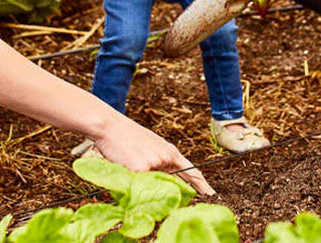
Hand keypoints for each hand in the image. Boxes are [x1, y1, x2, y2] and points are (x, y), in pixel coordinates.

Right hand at [91, 118, 215, 195]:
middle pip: (172, 182)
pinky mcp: (141, 169)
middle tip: (178, 193)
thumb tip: (167, 178)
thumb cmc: (126, 136)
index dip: (202, 184)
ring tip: (129, 160)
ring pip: (151, 182)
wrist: (109, 126)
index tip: (211, 194)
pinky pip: (137, 181)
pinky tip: (123, 161)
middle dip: (174, 190)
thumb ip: (160, 160)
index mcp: (170, 151)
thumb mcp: (149, 145)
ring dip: (142, 178)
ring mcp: (155, 163)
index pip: (191, 171)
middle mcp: (166, 157)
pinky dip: (130, 176)